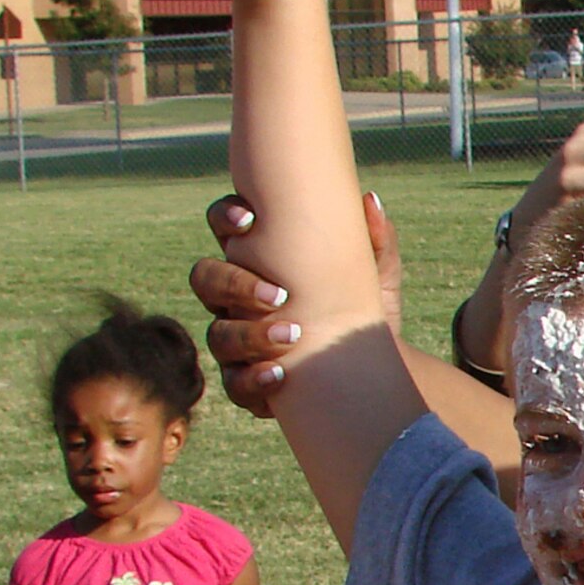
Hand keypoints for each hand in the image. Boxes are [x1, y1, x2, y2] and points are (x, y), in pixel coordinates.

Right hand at [191, 190, 395, 414]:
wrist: (377, 373)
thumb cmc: (368, 310)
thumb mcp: (377, 277)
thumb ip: (375, 241)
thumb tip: (370, 200)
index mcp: (257, 261)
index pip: (223, 228)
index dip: (224, 218)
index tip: (249, 220)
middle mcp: (236, 300)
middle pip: (206, 280)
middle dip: (234, 283)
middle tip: (278, 294)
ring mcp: (237, 341)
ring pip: (218, 334)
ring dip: (250, 334)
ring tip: (293, 335)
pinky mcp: (248, 383)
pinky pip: (235, 384)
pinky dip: (254, 379)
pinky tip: (281, 374)